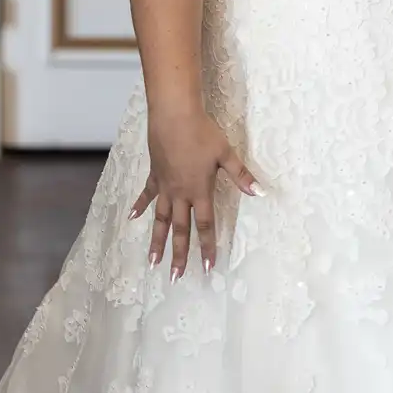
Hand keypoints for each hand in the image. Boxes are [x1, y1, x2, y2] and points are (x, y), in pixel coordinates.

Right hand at [131, 106, 257, 276]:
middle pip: (179, 229)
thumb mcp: (226, 154)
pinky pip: (147, 195)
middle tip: (176, 277)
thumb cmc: (202, 133)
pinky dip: (140, 206)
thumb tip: (260, 192)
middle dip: (179, 254)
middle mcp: (180, 193)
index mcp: (199, 191)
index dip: (207, 247)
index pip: (205, 225)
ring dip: (157, 240)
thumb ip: (241, 176)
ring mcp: (164, 185)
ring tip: (152, 261)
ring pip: (159, 219)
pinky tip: (132, 218)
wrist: (173, 115)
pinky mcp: (154, 174)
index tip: (207, 267)